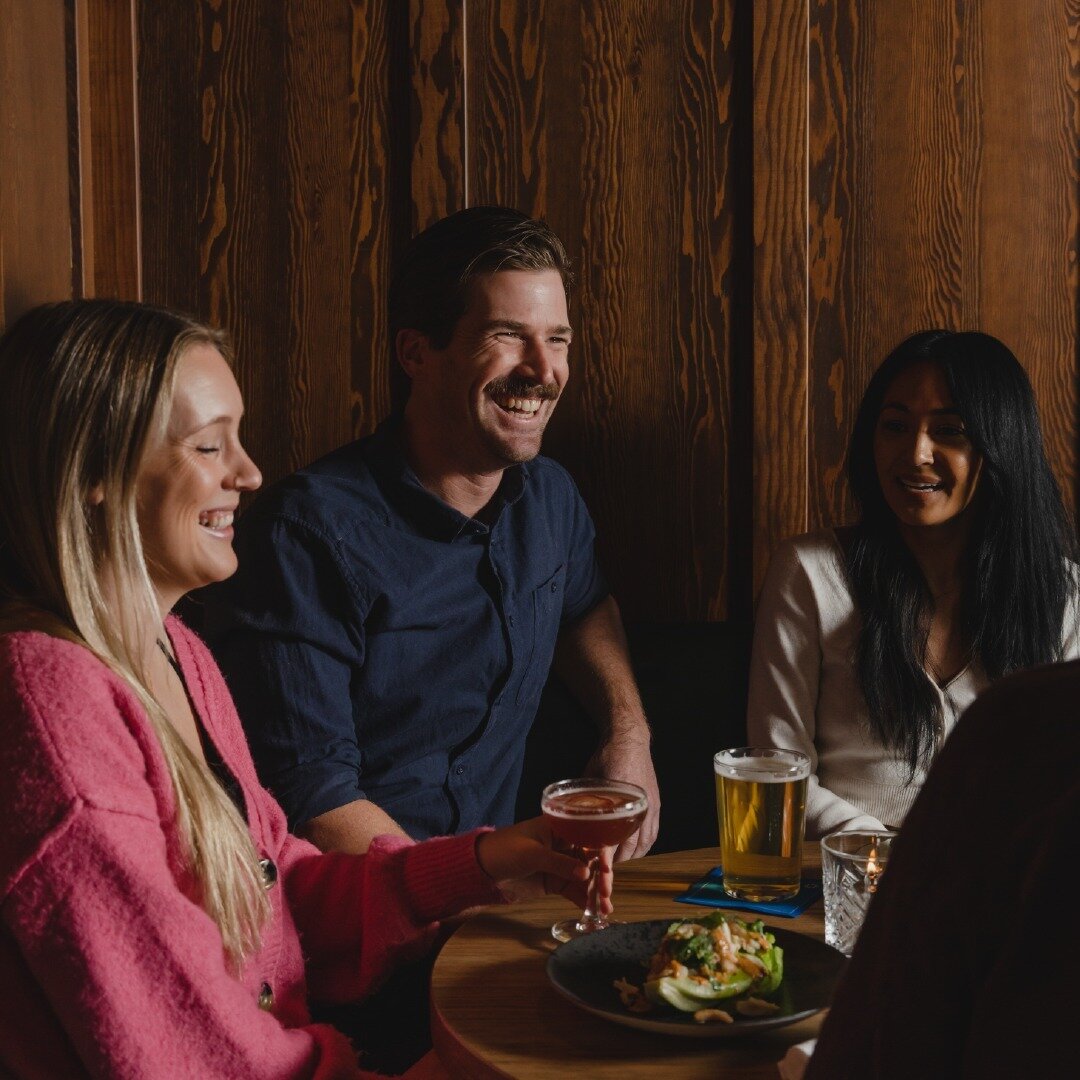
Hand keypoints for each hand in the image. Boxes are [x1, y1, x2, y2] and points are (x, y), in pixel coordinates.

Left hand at [476, 817, 613, 912]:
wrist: (483, 869)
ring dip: (598, 892)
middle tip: (606, 893)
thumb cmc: (505, 849)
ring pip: (587, 878)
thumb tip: (587, 874)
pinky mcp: (556, 883)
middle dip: (602, 876)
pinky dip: (586, 901)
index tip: (606, 869)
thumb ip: (559, 863)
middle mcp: (566, 845)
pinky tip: (596, 913)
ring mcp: (562, 865)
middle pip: (592, 859)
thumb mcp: (532, 854)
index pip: (589, 836)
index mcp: (561, 828)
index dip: (602, 852)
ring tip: (606, 909)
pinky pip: (576, 891)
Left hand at [586, 730, 660, 860]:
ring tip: (617, 863)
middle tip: (602, 869)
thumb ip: (585, 801)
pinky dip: (644, 845)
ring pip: (644, 842)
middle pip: (631, 846)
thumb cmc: (607, 758)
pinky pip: (652, 833)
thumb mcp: (590, 780)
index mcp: (623, 803)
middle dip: (617, 860)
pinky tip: (635, 850)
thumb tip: (571, 820)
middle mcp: (641, 808)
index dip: (606, 855)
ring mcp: (650, 808)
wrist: (629, 740)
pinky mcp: (655, 805)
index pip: (615, 839)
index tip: (595, 865)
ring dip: (631, 855)